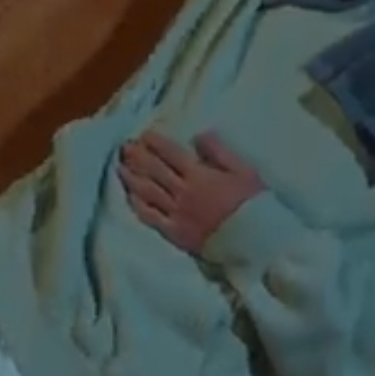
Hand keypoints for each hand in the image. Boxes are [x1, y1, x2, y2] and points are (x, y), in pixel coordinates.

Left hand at [117, 131, 264, 253]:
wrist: (254, 240)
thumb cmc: (252, 203)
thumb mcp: (243, 170)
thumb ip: (219, 152)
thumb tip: (199, 135)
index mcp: (198, 174)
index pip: (171, 154)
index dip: (155, 143)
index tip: (144, 135)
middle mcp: (182, 191)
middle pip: (154, 170)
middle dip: (138, 157)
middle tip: (125, 147)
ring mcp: (176, 213)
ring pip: (148, 192)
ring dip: (132, 178)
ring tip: (121, 168)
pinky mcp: (175, 232)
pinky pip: (151, 217)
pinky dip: (138, 206)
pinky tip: (130, 197)